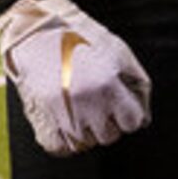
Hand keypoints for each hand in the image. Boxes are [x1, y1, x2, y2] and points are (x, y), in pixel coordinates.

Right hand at [0, 0, 151, 154]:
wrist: (34, 31)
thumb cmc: (79, 37)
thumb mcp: (117, 51)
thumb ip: (137, 82)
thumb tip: (143, 116)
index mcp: (108, 86)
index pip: (132, 122)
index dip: (127, 112)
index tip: (117, 101)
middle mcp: (86, 102)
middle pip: (109, 135)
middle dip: (106, 121)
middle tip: (95, 101)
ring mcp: (62, 112)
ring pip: (85, 143)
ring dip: (85, 130)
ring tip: (78, 108)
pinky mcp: (41, 116)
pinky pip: (59, 147)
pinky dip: (64, 141)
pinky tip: (64, 124)